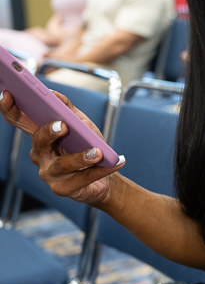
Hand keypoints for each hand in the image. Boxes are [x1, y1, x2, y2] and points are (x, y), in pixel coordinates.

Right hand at [0, 89, 124, 205]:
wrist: (105, 175)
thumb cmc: (88, 146)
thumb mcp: (82, 124)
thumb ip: (68, 109)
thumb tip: (53, 94)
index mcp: (40, 136)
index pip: (19, 121)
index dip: (9, 109)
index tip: (8, 94)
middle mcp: (40, 155)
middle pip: (39, 141)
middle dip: (50, 132)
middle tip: (64, 126)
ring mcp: (49, 173)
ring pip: (62, 164)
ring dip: (81, 157)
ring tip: (97, 152)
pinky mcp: (62, 189)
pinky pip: (82, 178)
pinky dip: (101, 170)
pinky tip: (116, 162)